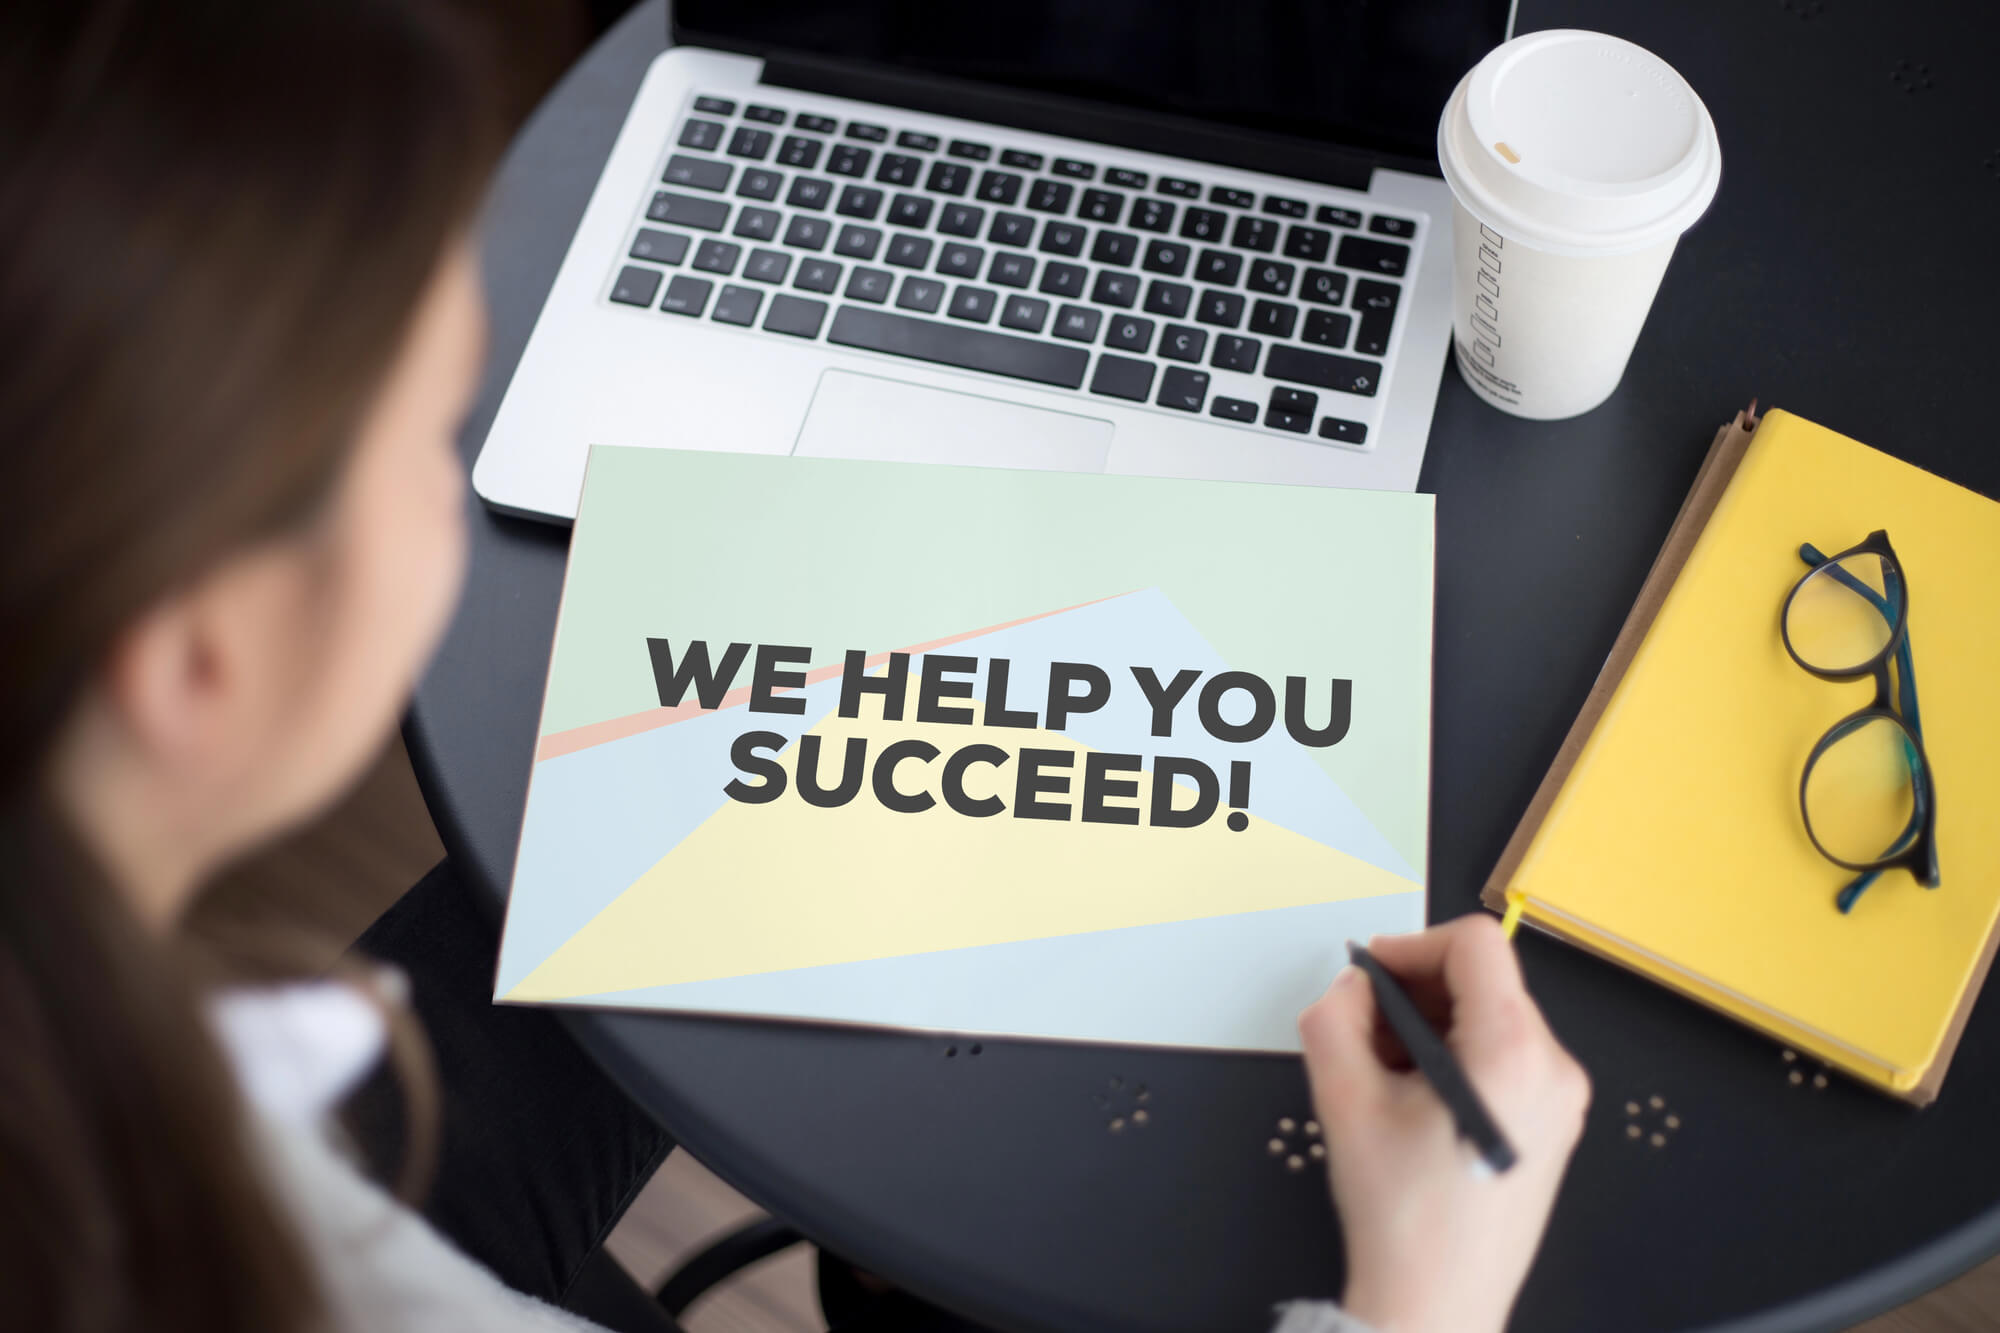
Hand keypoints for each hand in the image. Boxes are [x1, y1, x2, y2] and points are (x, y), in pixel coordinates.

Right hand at [1298, 916, 1589, 1332]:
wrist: (1437, 1304)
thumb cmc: (1402, 1215)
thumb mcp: (1344, 1101)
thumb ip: (1335, 1017)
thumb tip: (1353, 984)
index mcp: (1513, 1053)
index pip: (1475, 945)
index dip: (1413, 946)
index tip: (1373, 974)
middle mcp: (1554, 1068)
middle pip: (1486, 981)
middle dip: (1417, 992)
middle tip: (1365, 1028)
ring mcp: (1561, 1100)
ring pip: (1494, 1019)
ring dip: (1434, 1026)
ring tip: (1384, 1071)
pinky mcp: (1555, 1125)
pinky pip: (1507, 1058)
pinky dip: (1458, 1057)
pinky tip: (1415, 1099)